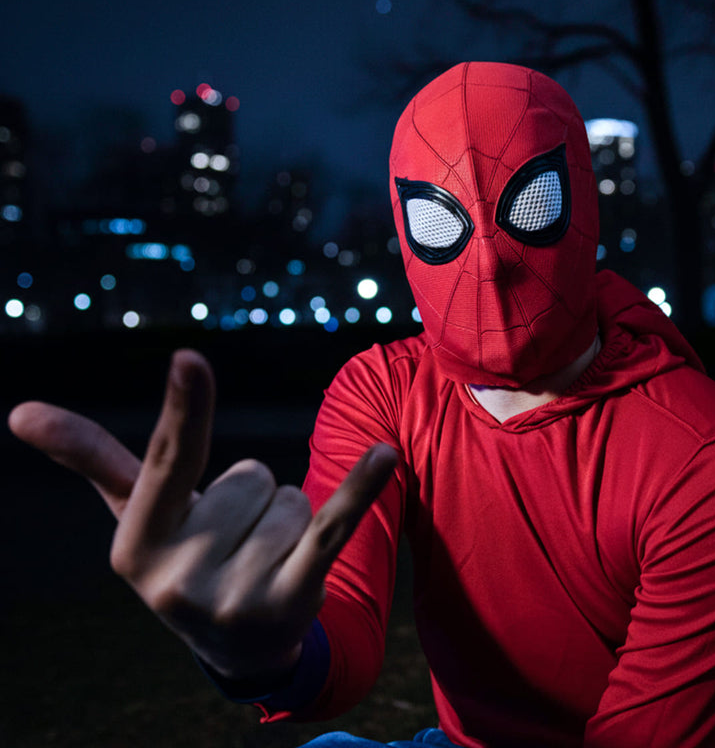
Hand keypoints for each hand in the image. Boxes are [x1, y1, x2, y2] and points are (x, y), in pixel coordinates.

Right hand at [8, 349, 397, 679]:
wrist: (240, 647)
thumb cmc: (185, 559)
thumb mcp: (139, 517)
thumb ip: (93, 459)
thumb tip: (19, 412)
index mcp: (135, 545)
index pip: (169, 460)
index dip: (183, 407)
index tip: (190, 359)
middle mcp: (178, 577)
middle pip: (251, 476)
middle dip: (252, 500)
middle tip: (236, 543)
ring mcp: (235, 595)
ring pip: (292, 498)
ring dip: (286, 519)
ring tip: (263, 559)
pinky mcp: (290, 598)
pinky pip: (332, 526)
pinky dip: (361, 488)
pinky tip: (386, 455)